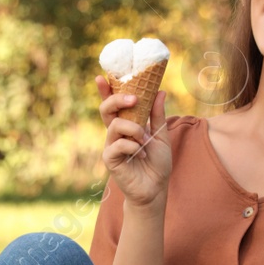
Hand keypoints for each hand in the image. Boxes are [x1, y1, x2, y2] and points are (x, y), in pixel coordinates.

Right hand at [98, 76, 170, 209]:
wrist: (156, 188)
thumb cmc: (157, 163)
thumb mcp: (161, 135)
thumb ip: (157, 115)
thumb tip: (160, 91)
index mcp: (126, 125)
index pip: (113, 104)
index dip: (106, 90)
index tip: (102, 76)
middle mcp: (115, 133)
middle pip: (105, 109)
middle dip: (116, 99)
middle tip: (133, 98)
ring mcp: (111, 146)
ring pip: (114, 125)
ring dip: (133, 128)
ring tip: (144, 140)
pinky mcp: (110, 159)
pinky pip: (118, 145)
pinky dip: (132, 145)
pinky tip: (141, 153)